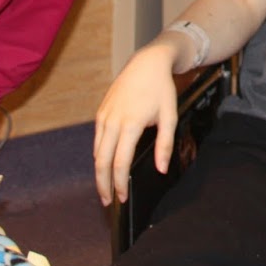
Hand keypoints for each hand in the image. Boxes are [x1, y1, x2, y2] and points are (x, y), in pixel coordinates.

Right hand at [93, 39, 182, 206]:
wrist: (147, 63)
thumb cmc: (161, 89)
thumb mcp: (170, 116)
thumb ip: (165, 144)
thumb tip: (161, 169)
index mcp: (131, 124)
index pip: (120, 162)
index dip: (119, 183)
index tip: (122, 198)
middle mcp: (113, 121)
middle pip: (101, 161)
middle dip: (102, 184)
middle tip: (107, 201)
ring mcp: (104, 116)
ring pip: (96, 151)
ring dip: (99, 172)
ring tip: (105, 187)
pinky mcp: (101, 112)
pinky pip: (97, 139)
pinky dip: (99, 155)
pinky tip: (105, 164)